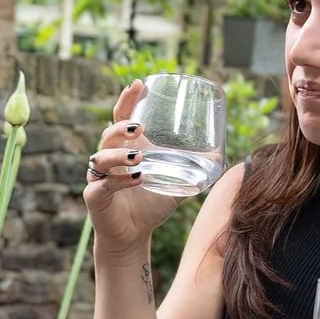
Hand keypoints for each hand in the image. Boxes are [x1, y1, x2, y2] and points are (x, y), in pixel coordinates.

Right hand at [84, 81, 179, 254]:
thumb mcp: (176, 181)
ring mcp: (99, 177)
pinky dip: (121, 180)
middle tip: (139, 127)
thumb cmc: (151, 204)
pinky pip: (103, 185)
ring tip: (139, 156)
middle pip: (108, 133)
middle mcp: (109, 158)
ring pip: (101, 157)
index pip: (121, 116)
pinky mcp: (95, 196)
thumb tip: (224, 157)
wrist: (133, 234)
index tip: (138, 84)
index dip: (127, 100)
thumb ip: (195, 168)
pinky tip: (137, 178)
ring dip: (119, 154)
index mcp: (126, 147)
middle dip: (121, 127)